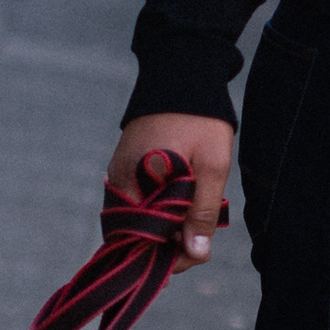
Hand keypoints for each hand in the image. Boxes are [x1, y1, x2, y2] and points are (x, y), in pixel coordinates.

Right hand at [109, 112, 234, 267]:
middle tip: (201, 234)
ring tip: (195, 216)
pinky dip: (160, 210)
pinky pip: (139, 203)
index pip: (140, 242)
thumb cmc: (200, 119)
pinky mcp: (126, 169)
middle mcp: (119, 183)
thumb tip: (196, 254)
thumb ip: (202, 212)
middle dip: (169, 242)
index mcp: (134, 185)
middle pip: (137, 235)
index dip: (168, 256)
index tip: (196, 253)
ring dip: (167, 227)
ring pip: (140, 220)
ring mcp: (120, 175)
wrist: (183, 73)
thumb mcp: (211, 165)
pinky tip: (183, 202)